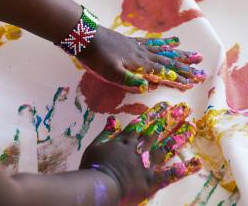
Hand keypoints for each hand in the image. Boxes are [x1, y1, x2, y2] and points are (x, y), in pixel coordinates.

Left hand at [77, 26, 205, 92]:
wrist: (86, 37)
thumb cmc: (96, 58)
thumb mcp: (110, 73)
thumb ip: (128, 80)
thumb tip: (148, 87)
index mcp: (139, 64)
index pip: (163, 72)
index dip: (178, 78)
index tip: (194, 81)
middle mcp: (142, 55)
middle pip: (168, 61)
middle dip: (185, 67)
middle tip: (201, 69)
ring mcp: (138, 47)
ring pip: (164, 51)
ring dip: (180, 54)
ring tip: (194, 54)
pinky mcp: (132, 42)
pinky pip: (152, 42)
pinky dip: (164, 42)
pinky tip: (171, 40)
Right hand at [80, 102, 201, 204]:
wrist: (100, 186)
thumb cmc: (94, 166)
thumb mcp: (95, 145)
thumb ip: (106, 132)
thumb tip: (113, 118)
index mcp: (125, 140)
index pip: (142, 123)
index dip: (154, 114)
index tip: (165, 105)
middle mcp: (139, 149)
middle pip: (157, 132)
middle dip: (170, 119)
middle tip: (183, 109)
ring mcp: (147, 164)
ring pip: (166, 148)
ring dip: (179, 137)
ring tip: (191, 127)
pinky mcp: (152, 181)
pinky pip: (170, 175)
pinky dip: (183, 169)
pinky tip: (196, 162)